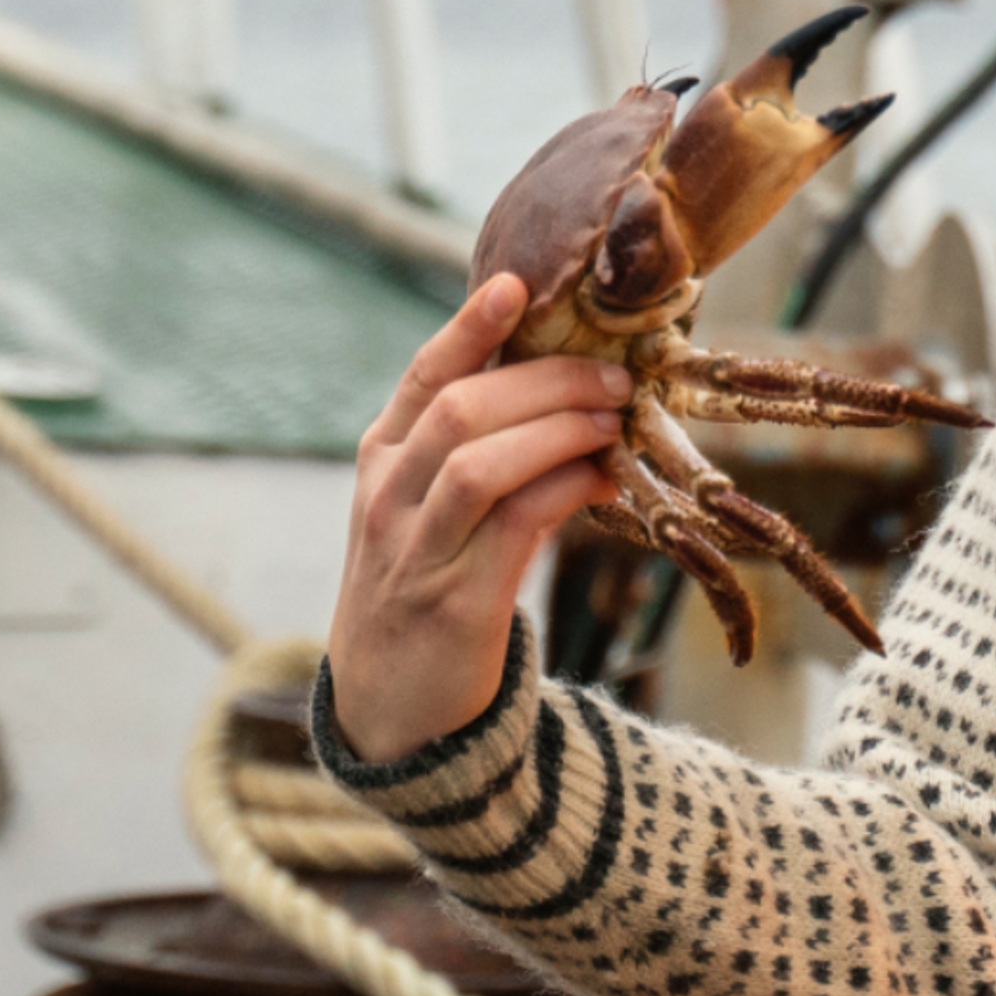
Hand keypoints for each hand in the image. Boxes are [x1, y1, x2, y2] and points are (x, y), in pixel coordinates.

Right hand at [326, 275, 629, 759]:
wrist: (388, 710)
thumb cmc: (425, 588)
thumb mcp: (429, 512)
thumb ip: (479, 452)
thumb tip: (568, 389)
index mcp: (381, 463)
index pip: (421, 378)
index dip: (469, 328)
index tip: (516, 284)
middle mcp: (388, 499)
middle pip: (460, 410)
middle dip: (545, 381)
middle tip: (614, 377)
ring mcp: (415, 552)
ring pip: (480, 462)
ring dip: (558, 430)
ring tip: (614, 422)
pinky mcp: (454, 603)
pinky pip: (514, 526)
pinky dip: (565, 490)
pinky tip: (604, 481)